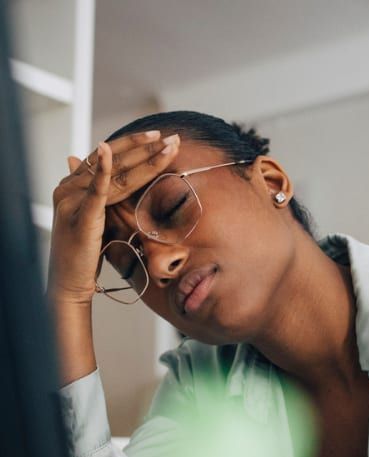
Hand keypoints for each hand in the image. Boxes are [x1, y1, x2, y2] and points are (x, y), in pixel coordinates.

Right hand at [47, 130, 179, 305]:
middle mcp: (69, 187)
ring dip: (143, 158)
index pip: (108, 157)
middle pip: (113, 160)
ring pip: (113, 174)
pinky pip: (94, 190)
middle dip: (145, 148)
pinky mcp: (79, 215)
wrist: (70, 280)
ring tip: (166, 146)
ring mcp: (72, 200)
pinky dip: (103, 171)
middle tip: (171, 137)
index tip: (159, 137)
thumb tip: (94, 167)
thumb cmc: (85, 251)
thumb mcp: (94, 217)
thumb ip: (98, 194)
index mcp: (73, 184)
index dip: (134, 145)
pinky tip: (109, 153)